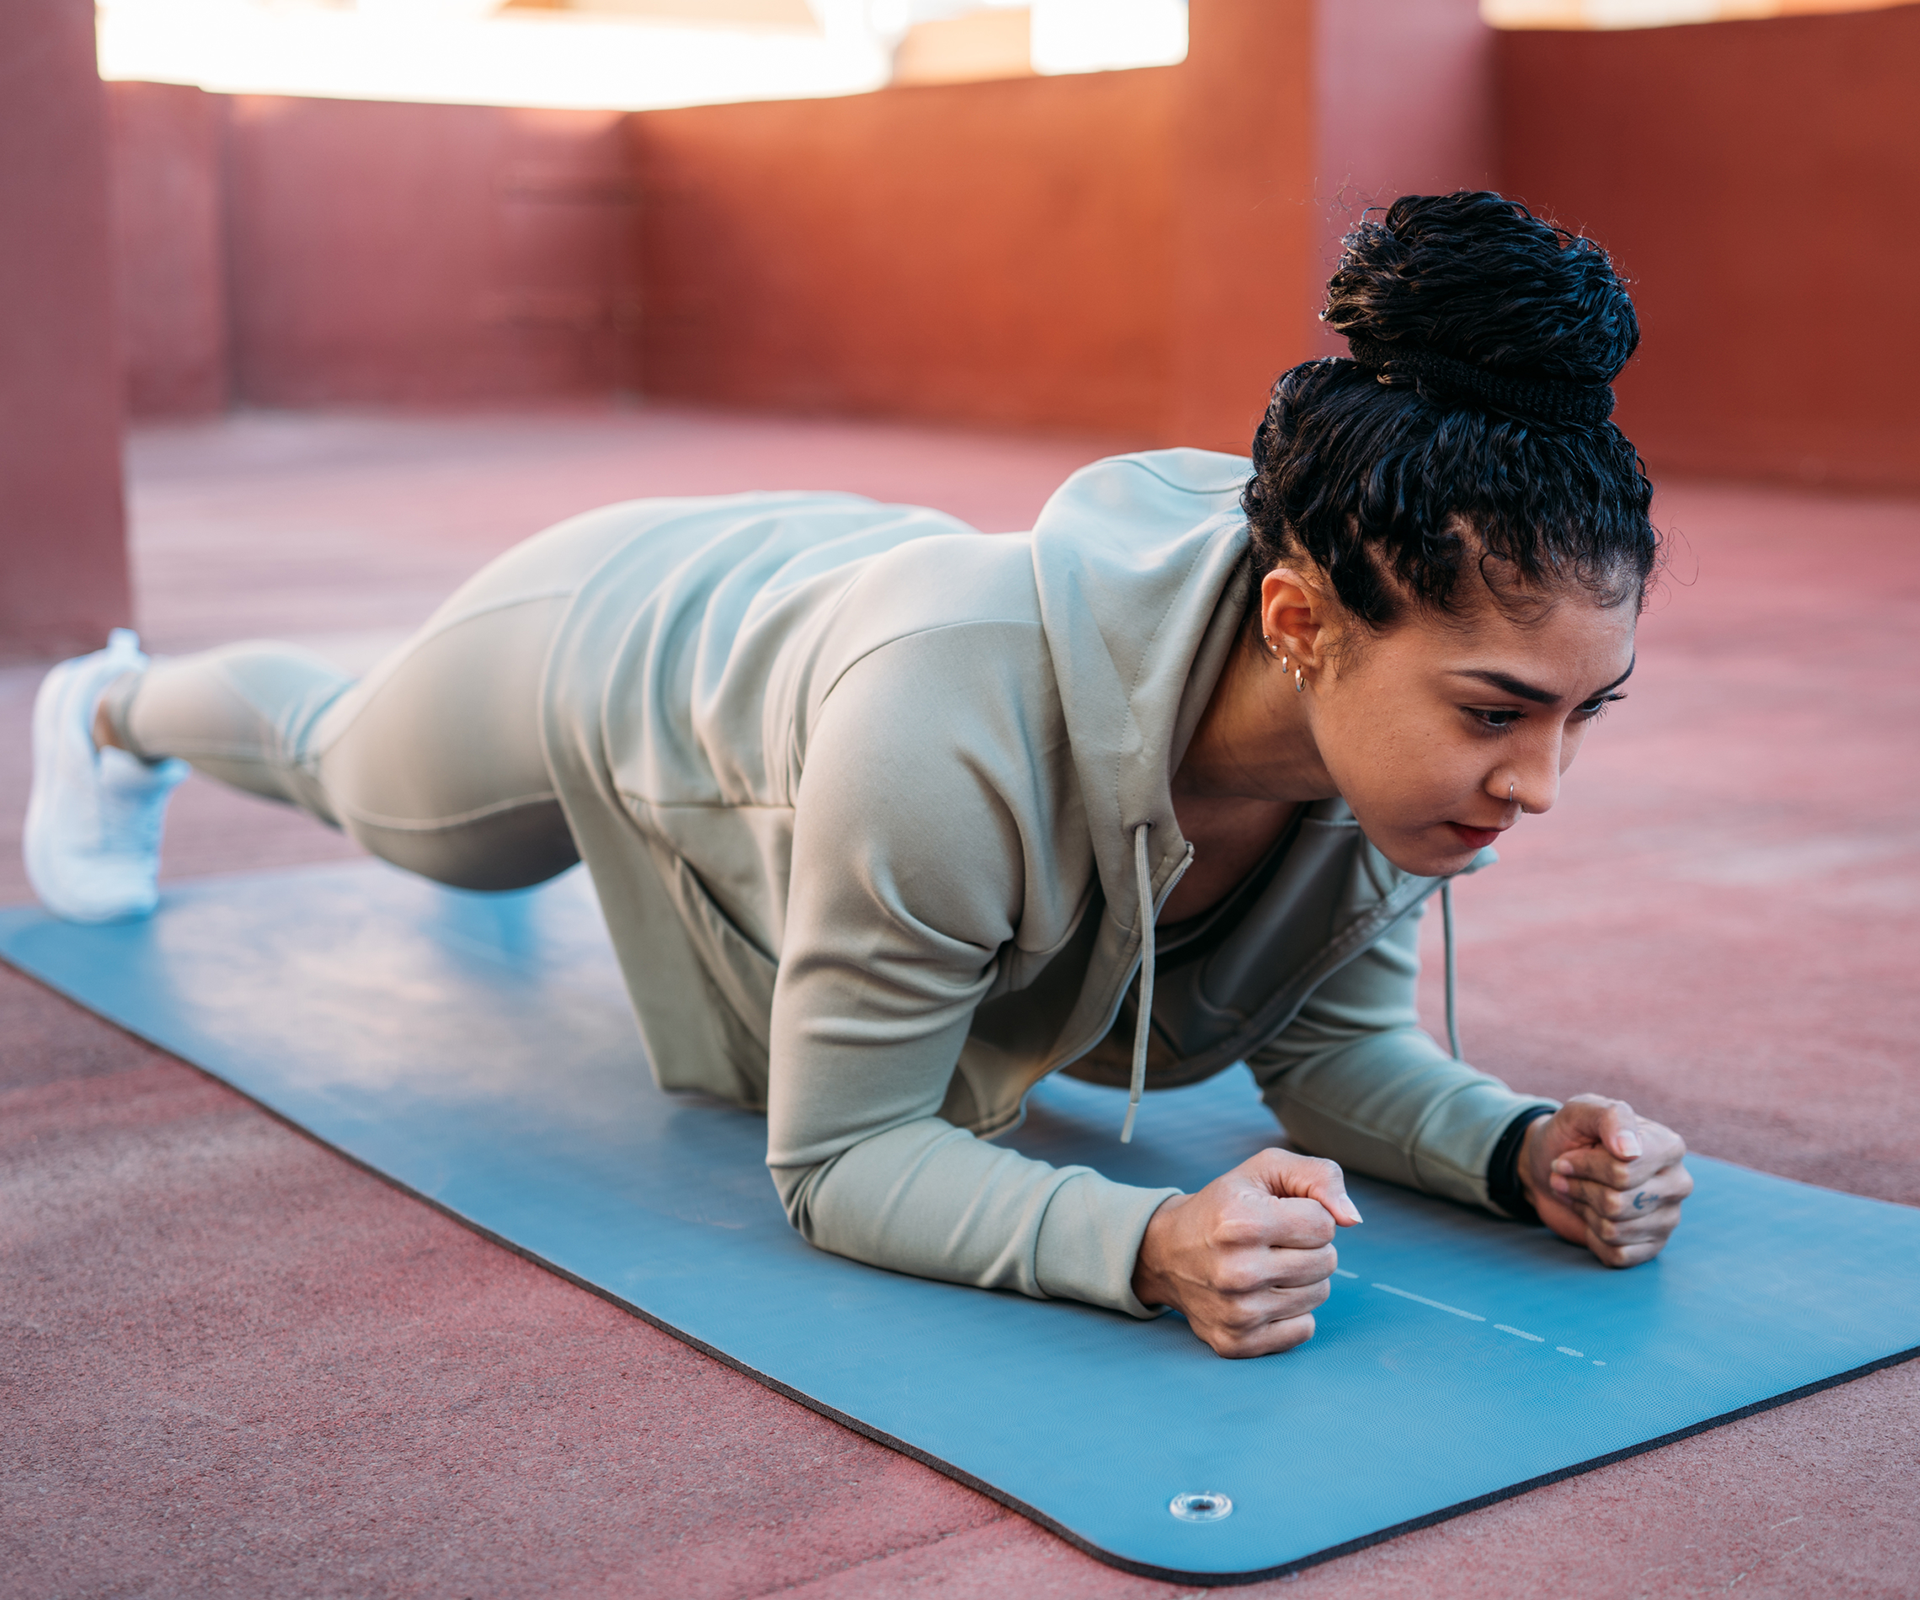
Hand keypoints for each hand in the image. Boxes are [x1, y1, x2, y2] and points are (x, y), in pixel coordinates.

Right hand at [1131, 1148, 1361, 1357]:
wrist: (1166, 1253)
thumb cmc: (1225, 1206)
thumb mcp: (1265, 1170)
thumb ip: (1319, 1176)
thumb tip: (1353, 1219)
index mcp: (1241, 1223)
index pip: (1324, 1224)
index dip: (1309, 1215)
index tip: (1279, 1214)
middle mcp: (1236, 1272)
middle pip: (1327, 1261)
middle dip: (1309, 1247)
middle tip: (1274, 1242)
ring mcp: (1236, 1313)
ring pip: (1319, 1295)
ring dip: (1303, 1279)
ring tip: (1267, 1266)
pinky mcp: (1237, 1343)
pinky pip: (1304, 1330)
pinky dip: (1293, 1312)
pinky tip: (1264, 1295)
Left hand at [1517, 1094, 1691, 1266]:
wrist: (1549, 1168)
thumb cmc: (1570, 1137)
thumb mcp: (1581, 1112)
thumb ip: (1609, 1117)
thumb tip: (1630, 1151)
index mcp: (1668, 1147)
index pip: (1624, 1171)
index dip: (1585, 1167)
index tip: (1566, 1158)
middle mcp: (1677, 1184)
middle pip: (1617, 1203)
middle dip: (1580, 1189)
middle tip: (1565, 1176)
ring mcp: (1668, 1218)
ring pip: (1615, 1230)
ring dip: (1583, 1210)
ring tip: (1578, 1192)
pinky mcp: (1653, 1246)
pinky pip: (1617, 1254)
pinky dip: (1592, 1237)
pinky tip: (1591, 1217)